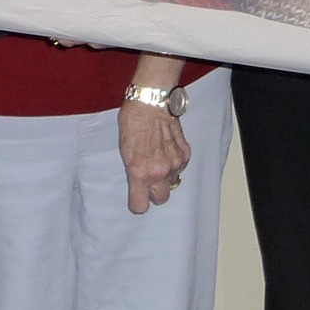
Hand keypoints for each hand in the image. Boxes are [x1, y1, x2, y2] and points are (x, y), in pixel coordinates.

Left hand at [119, 99, 189, 214]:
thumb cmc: (132, 123)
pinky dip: (176, 163)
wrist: (150, 103)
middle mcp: (159, 171)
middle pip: (161, 198)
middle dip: (155, 193)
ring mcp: (175, 162)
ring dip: (166, 175)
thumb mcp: (124, 151)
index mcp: (140, 173)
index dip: (137, 203)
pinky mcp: (185, 153)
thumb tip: (140, 182)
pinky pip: (181, 167)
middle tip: (149, 180)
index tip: (137, 198)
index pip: (140, 206)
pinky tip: (167, 150)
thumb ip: (134, 171)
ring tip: (158, 158)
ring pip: (172, 181)